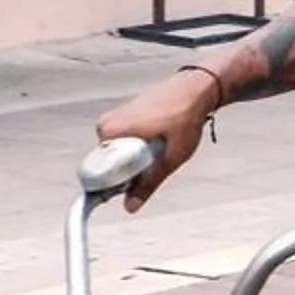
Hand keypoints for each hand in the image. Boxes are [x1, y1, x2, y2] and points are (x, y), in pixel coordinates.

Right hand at [93, 69, 219, 210]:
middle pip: (108, 166)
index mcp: (110, 131)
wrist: (195, 88)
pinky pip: (122, 146)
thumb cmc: (185, 118)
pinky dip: (137, 150)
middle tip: (157, 160)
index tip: (140, 180)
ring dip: (135, 161)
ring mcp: (112, 120)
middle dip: (129, 172)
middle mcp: (104, 125)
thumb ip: (148, 183)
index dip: (120, 183)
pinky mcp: (121, 119)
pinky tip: (157, 140)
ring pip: (116, 157)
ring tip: (160, 147)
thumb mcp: (171, 157)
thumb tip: (129, 207)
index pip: (99, 172)